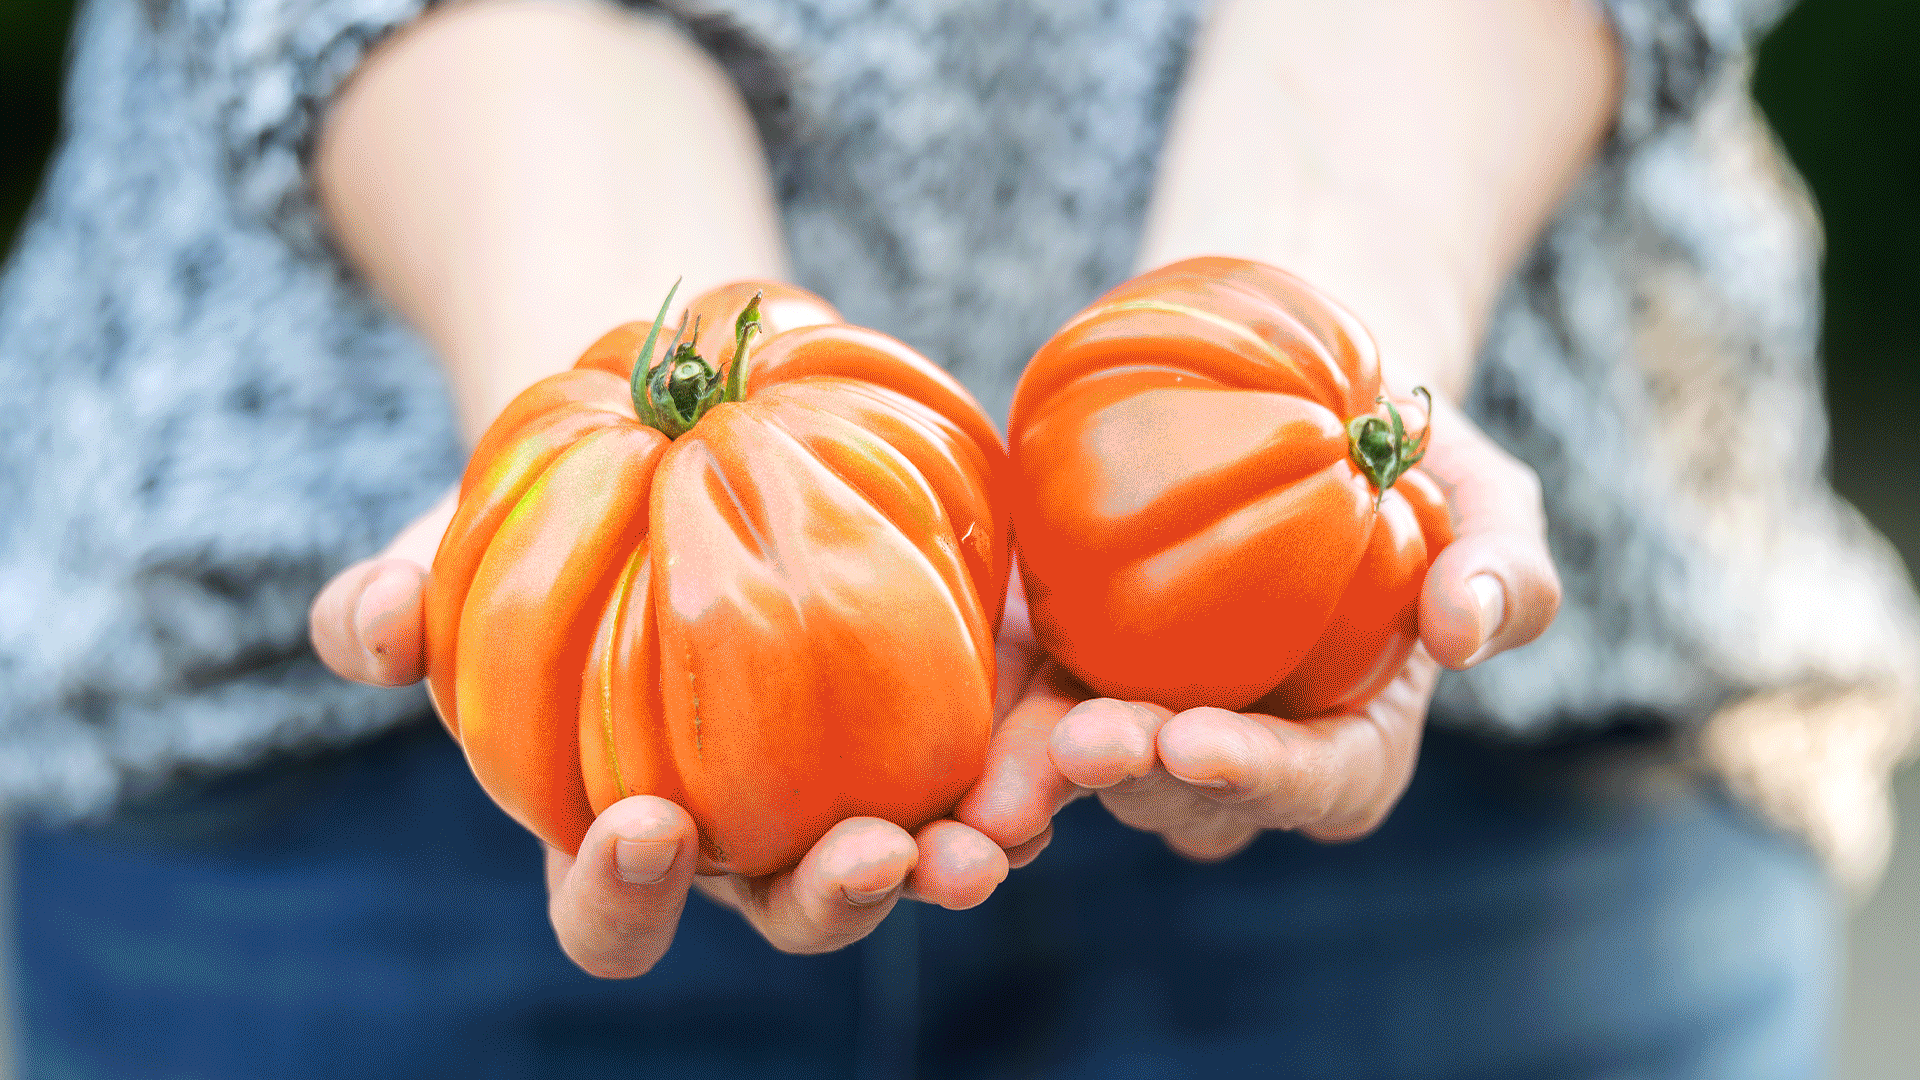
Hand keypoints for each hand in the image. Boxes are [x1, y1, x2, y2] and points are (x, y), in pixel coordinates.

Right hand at [310, 489, 1059, 975]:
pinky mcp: (948, 706)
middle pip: (797, 911)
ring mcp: (860, 778)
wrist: (681, 435)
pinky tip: (1074, 731)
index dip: (620, 896)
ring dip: (962, 853)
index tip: (638, 824)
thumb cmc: (553, 518)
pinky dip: (1043, 758)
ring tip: (997, 826)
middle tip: (873, 853)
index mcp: (628, 830)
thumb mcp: (466, 546)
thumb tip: (362, 625)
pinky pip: (1005, 757)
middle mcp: (754, 833)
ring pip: (920, 855)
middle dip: (834, 899)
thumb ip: (400, 599)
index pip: (613, 912)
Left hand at [967, 396, 1560, 859]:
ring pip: (1088, 768)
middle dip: (1134, 777)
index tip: (1196, 739)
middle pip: (1186, 792)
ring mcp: (1147, 711)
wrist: (1300, 392)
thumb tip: (1467, 633)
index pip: (1314, 784)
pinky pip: (1021, 697)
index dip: (1257, 776)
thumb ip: (1506, 570)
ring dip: (1043, 776)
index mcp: (1347, 744)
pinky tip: (949, 707)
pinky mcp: (1071, 658)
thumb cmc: (1414, 457)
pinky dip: (989, 713)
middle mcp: (1241, 750)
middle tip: (1085, 739)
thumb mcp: (1490, 501)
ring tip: (1005, 769)